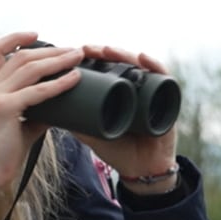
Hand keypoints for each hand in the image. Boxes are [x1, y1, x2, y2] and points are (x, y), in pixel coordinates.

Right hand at [0, 33, 81, 204]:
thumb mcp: (17, 125)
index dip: (15, 38)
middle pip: (20, 56)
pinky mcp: (5, 108)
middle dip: (49, 50)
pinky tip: (74, 78)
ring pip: (30, 67)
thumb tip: (58, 108)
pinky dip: (59, 83)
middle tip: (72, 50)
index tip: (36, 35)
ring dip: (58, 60)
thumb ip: (35, 112)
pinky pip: (37, 91)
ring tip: (77, 57)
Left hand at [75, 44, 178, 192]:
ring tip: (108, 50)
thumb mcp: (94, 136)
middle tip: (87, 49)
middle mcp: (137, 89)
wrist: (141, 170)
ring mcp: (152, 93)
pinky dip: (155, 66)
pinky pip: (164, 79)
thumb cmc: (119, 152)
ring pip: (139, 66)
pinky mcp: (167, 100)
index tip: (76, 54)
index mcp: (120, 94)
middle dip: (104, 53)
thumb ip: (78, 125)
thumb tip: (53, 113)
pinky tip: (142, 58)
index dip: (93, 60)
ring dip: (124, 55)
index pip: (107, 70)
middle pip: (122, 64)